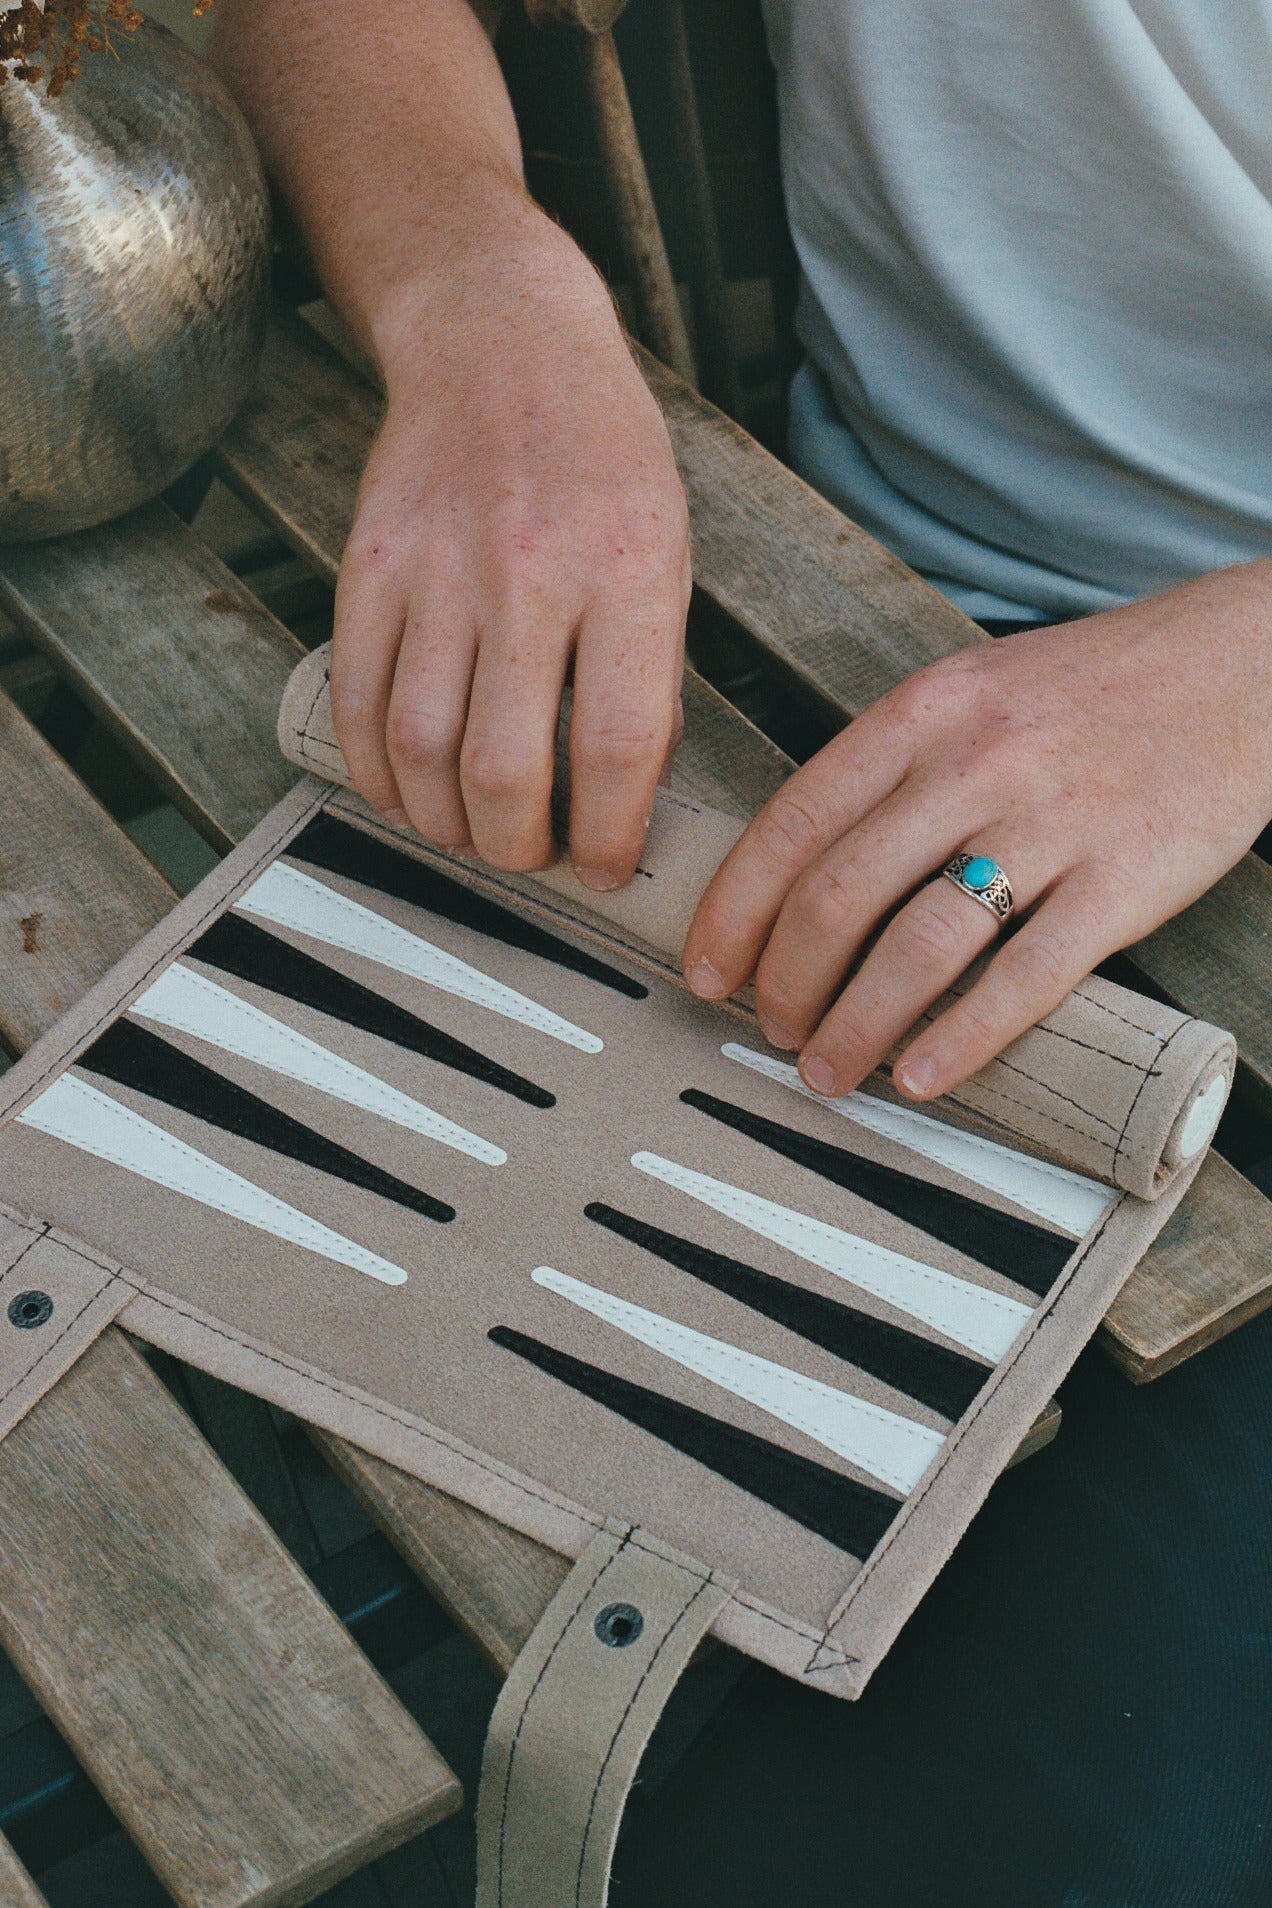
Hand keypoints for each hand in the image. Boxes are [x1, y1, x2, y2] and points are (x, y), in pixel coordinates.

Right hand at [329, 196, 690, 887]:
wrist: (499, 343)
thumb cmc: (599, 454)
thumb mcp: (667, 553)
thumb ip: (648, 672)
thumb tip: (623, 794)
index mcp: (626, 574)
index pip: (615, 749)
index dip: (611, 836)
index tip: (609, 864)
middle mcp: (529, 575)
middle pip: (505, 771)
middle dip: (520, 850)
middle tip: (533, 855)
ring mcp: (439, 570)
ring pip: (421, 751)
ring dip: (444, 824)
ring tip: (472, 833)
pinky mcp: (370, 566)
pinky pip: (358, 700)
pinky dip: (376, 771)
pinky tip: (404, 790)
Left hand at [682, 562, 1271, 1099]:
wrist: (1241, 665)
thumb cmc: (1097, 688)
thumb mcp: (972, 690)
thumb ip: (891, 765)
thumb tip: (803, 861)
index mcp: (924, 713)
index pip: (793, 822)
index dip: (734, 910)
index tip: (707, 968)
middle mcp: (976, 764)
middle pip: (839, 894)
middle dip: (785, 980)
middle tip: (770, 1028)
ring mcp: (1052, 823)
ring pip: (918, 943)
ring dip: (855, 1023)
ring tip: (826, 1068)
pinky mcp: (1124, 881)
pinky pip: (1025, 975)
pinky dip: (960, 1037)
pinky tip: (921, 1075)